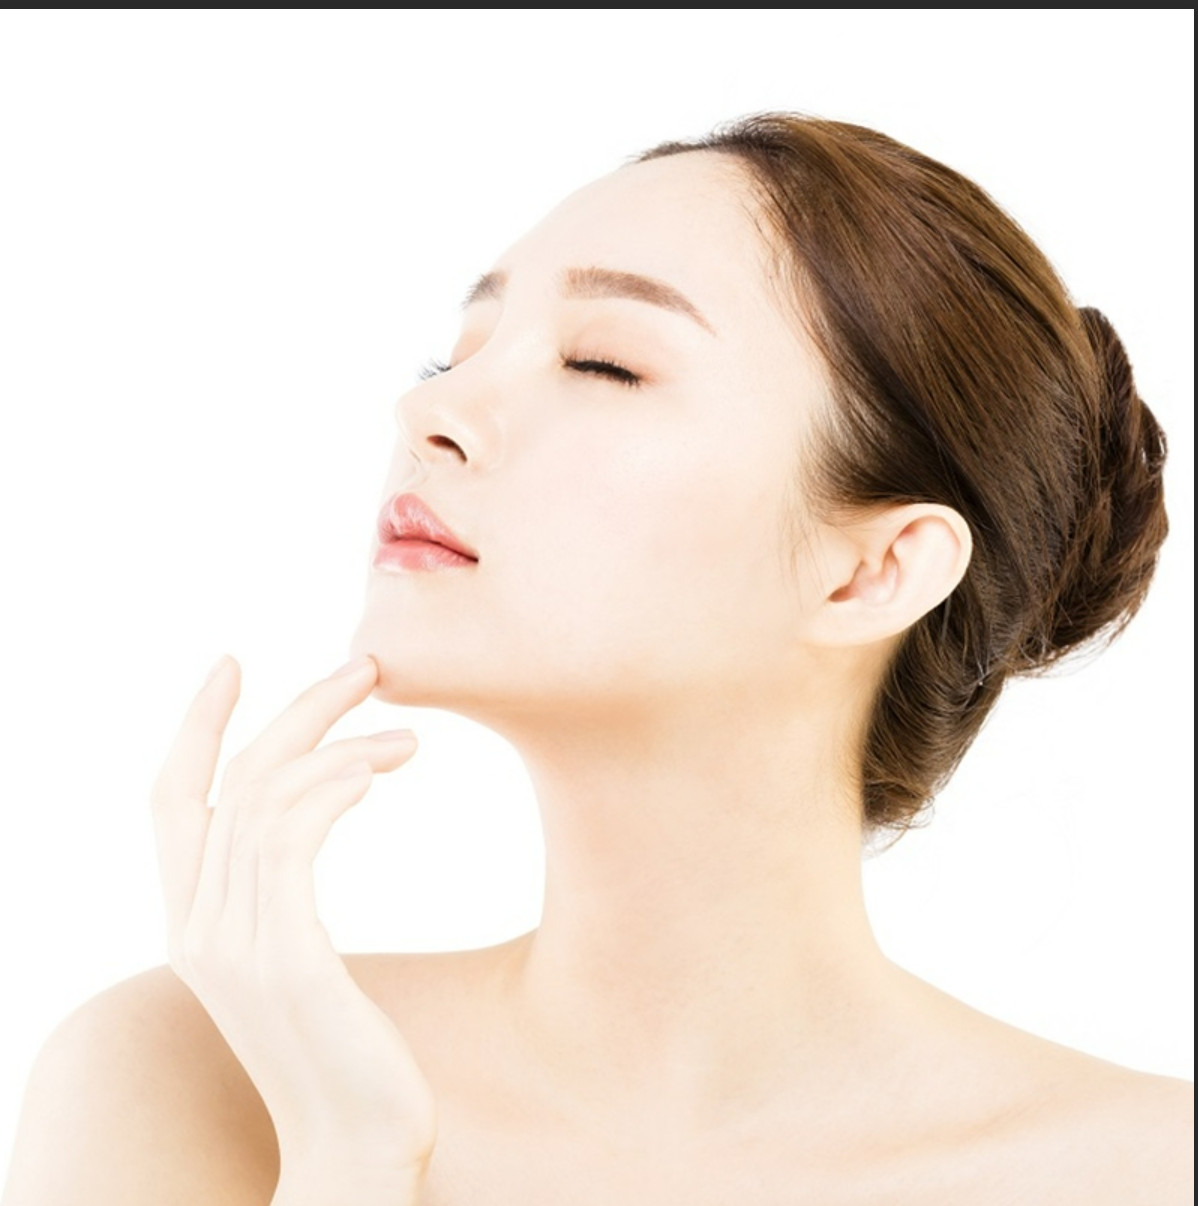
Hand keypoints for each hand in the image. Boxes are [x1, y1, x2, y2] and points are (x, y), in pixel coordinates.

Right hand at [150, 654, 437, 1202]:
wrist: (356, 1148)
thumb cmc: (343, 1053)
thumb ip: (279, 893)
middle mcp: (199, 927)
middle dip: (296, 711)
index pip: (173, 799)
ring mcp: (236, 945)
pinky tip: (380, 772)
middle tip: (365, 666)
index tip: (233, 663)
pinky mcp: (286, 958)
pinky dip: (334, 790)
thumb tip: (313, 810)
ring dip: (343, 749)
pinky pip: (294, 841)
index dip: (197, 726)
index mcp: (195, 923)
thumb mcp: (296, 961)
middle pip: (232, 780)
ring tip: (409, 738)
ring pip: (270, 800)